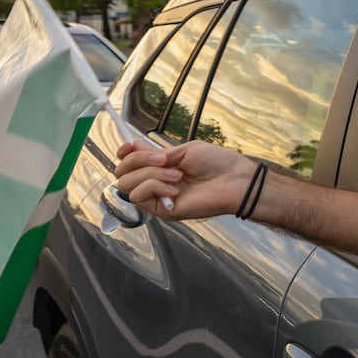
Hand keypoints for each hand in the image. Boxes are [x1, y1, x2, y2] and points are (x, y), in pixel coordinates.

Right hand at [115, 139, 255, 219]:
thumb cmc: (217, 163)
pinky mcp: (162, 211)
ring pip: (128, 185)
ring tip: (176, 175)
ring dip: (150, 174)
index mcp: (160, 168)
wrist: (235, 180)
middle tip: (163, 160)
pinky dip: (153, 187)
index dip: (124, 154)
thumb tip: (132, 146)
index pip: (129, 163)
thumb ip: (156, 153)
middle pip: (122, 174)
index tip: (128, 146)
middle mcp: (155, 183)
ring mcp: (158, 198)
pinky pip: (140, 197)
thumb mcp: (184, 151)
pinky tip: (175, 187)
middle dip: (137, 161)